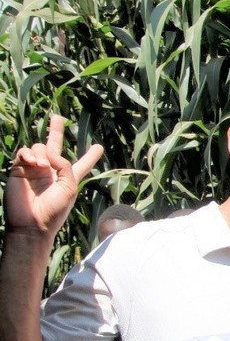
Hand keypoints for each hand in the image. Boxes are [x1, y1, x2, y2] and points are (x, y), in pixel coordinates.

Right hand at [5, 116, 103, 238]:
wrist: (32, 223)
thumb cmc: (55, 209)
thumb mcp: (70, 186)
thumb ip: (64, 165)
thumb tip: (48, 152)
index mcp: (68, 177)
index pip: (81, 163)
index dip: (90, 156)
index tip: (99, 147)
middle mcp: (51, 171)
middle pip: (54, 146)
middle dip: (56, 131)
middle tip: (58, 117)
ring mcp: (34, 169)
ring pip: (39, 147)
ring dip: (42, 153)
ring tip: (42, 166)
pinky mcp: (19, 169)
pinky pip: (24, 152)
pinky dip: (29, 153)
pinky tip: (33, 162)